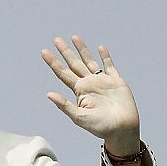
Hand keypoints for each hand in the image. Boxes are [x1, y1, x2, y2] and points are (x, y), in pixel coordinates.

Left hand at [40, 35, 140, 154]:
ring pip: (90, 61)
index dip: (53, 63)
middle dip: (65, 52)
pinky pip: (109, 66)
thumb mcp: (79, 117)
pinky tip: (100, 48)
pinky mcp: (116, 81)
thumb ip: (65, 105)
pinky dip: (105, 57)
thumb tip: (48, 94)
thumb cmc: (101, 127)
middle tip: (56, 39)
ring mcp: (102, 81)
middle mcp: (89, 84)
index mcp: (79, 91)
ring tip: (75, 37)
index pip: (63, 74)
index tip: (44, 52)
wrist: (122, 129)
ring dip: (82, 49)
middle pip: (74, 64)